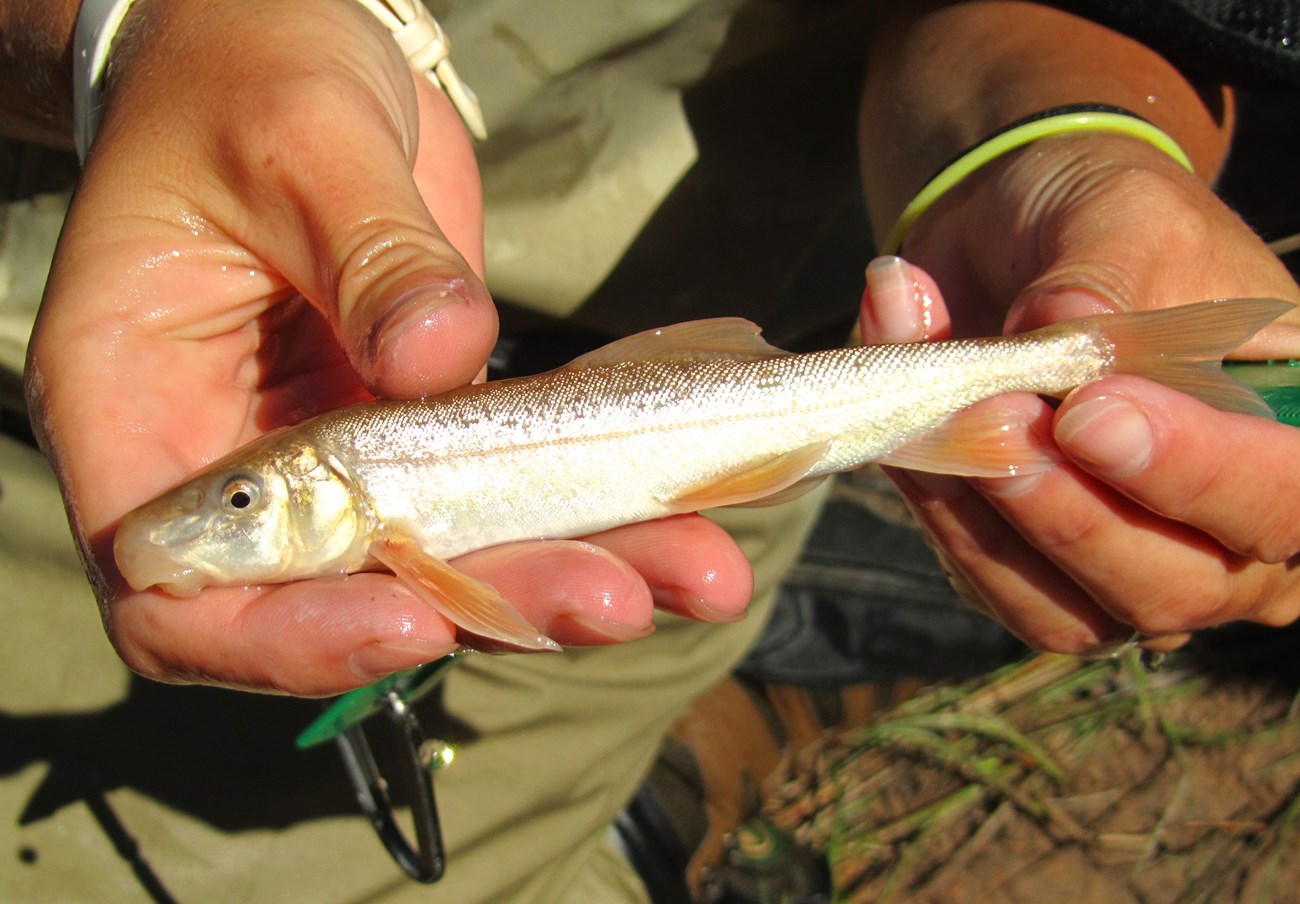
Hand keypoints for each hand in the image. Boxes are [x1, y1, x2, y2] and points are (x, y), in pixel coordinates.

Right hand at [25, 0, 750, 695]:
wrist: (282, 41)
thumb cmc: (245, 68)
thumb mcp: (300, 140)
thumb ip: (368, 253)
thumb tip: (442, 357)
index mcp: (137, 402)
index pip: (173, 595)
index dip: (286, 636)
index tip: (413, 624)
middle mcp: (235, 457)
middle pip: (342, 598)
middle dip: (488, 606)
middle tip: (612, 599)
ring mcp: (332, 454)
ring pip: (444, 563)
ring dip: (568, 577)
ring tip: (697, 575)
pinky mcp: (414, 428)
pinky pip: (499, 497)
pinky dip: (590, 517)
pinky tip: (680, 522)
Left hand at [861, 133, 1299, 653]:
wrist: (1013, 239)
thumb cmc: (1101, 222)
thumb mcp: (1122, 211)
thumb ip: (1103, 275)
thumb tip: (1055, 330)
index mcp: (1293, 433)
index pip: (1287, 495)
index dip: (1197, 471)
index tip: (1089, 414)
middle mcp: (1229, 532)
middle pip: (1175, 585)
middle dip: (1070, 510)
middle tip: (996, 417)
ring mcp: (1130, 568)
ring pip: (1072, 613)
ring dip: (986, 513)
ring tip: (934, 404)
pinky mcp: (1034, 573)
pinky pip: (988, 586)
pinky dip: (936, 510)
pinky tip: (906, 432)